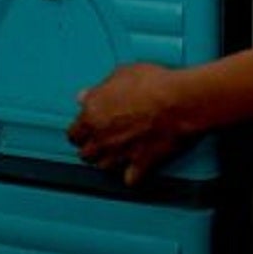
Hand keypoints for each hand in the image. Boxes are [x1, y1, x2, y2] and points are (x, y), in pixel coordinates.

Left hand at [68, 63, 187, 185]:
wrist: (178, 100)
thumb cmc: (152, 83)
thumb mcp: (121, 74)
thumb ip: (99, 89)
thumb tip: (84, 96)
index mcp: (92, 114)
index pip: (74, 133)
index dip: (80, 131)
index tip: (86, 130)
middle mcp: (101, 137)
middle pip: (85, 154)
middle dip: (91, 148)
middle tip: (99, 142)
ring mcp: (119, 153)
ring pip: (103, 167)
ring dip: (107, 161)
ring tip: (115, 154)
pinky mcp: (139, 163)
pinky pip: (129, 179)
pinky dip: (130, 176)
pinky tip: (133, 170)